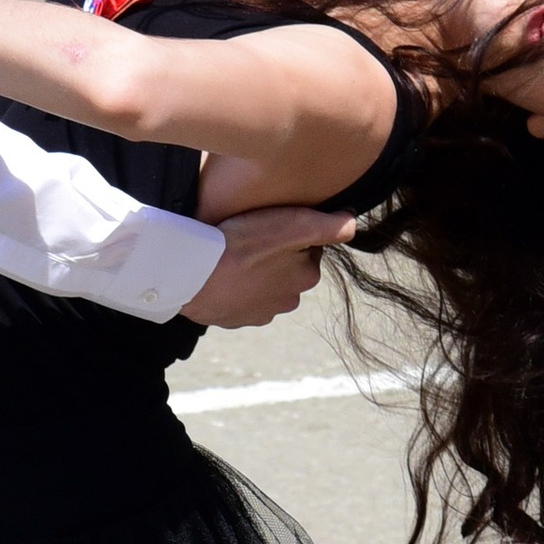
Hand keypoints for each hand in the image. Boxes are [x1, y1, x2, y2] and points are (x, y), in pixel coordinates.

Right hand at [178, 204, 354, 327]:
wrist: (189, 275)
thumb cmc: (241, 245)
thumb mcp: (292, 225)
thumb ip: (329, 226)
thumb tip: (353, 223)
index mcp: (307, 277)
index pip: (308, 248)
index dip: (291, 232)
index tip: (270, 223)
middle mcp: (289, 301)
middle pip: (286, 267)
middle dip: (273, 254)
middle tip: (250, 236)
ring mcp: (259, 314)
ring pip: (263, 284)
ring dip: (253, 271)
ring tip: (233, 253)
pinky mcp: (233, 319)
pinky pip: (240, 298)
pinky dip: (233, 286)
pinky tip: (220, 272)